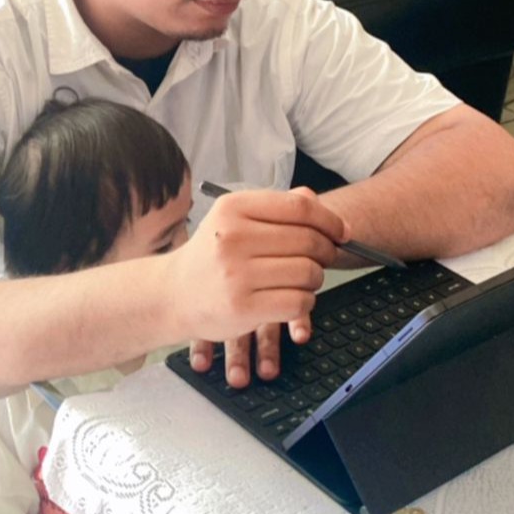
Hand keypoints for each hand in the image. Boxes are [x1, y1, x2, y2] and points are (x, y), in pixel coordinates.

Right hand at [165, 187, 344, 386]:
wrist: (172, 294)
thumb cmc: (211, 255)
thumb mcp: (235, 220)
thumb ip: (276, 208)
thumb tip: (320, 205)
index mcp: (233, 208)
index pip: (300, 208)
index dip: (330, 220)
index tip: (341, 231)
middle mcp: (233, 237)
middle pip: (309, 241)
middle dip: (325, 251)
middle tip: (321, 259)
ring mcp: (236, 274)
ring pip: (308, 273)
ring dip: (315, 279)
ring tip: (300, 280)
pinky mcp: (243, 307)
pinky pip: (299, 303)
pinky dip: (305, 302)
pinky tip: (291, 299)